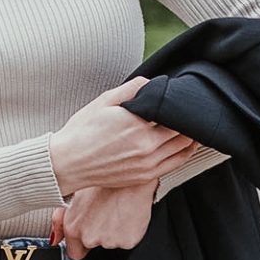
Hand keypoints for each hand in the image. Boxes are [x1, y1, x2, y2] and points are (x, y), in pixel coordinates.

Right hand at [48, 77, 198, 194]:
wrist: (67, 163)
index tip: (182, 96)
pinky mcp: (145, 177)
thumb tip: (154, 82)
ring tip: (192, 123)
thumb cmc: (82, 132)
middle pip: (183, 129)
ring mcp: (147, 164)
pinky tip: (187, 144)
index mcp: (137, 124)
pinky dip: (185, 152)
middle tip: (189, 108)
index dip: (180, 102)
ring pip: (184, 147)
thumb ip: (132, 88)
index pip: (172, 111)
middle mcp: (146, 146)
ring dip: (191, 134)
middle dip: (188, 117)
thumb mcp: (104, 101)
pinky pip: (176, 164)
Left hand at [49, 177, 159, 259]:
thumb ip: (59, 221)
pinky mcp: (128, 241)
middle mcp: (89, 238)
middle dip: (98, 233)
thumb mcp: (73, 193)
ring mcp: (109, 241)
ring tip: (116, 209)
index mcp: (73, 228)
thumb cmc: (102, 179)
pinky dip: (129, 231)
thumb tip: (54, 239)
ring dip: (113, 231)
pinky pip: (128, 241)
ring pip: (111, 243)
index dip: (82, 243)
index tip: (89, 230)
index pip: (75, 253)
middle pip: (93, 246)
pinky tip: (127, 213)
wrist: (128, 173)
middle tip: (105, 212)